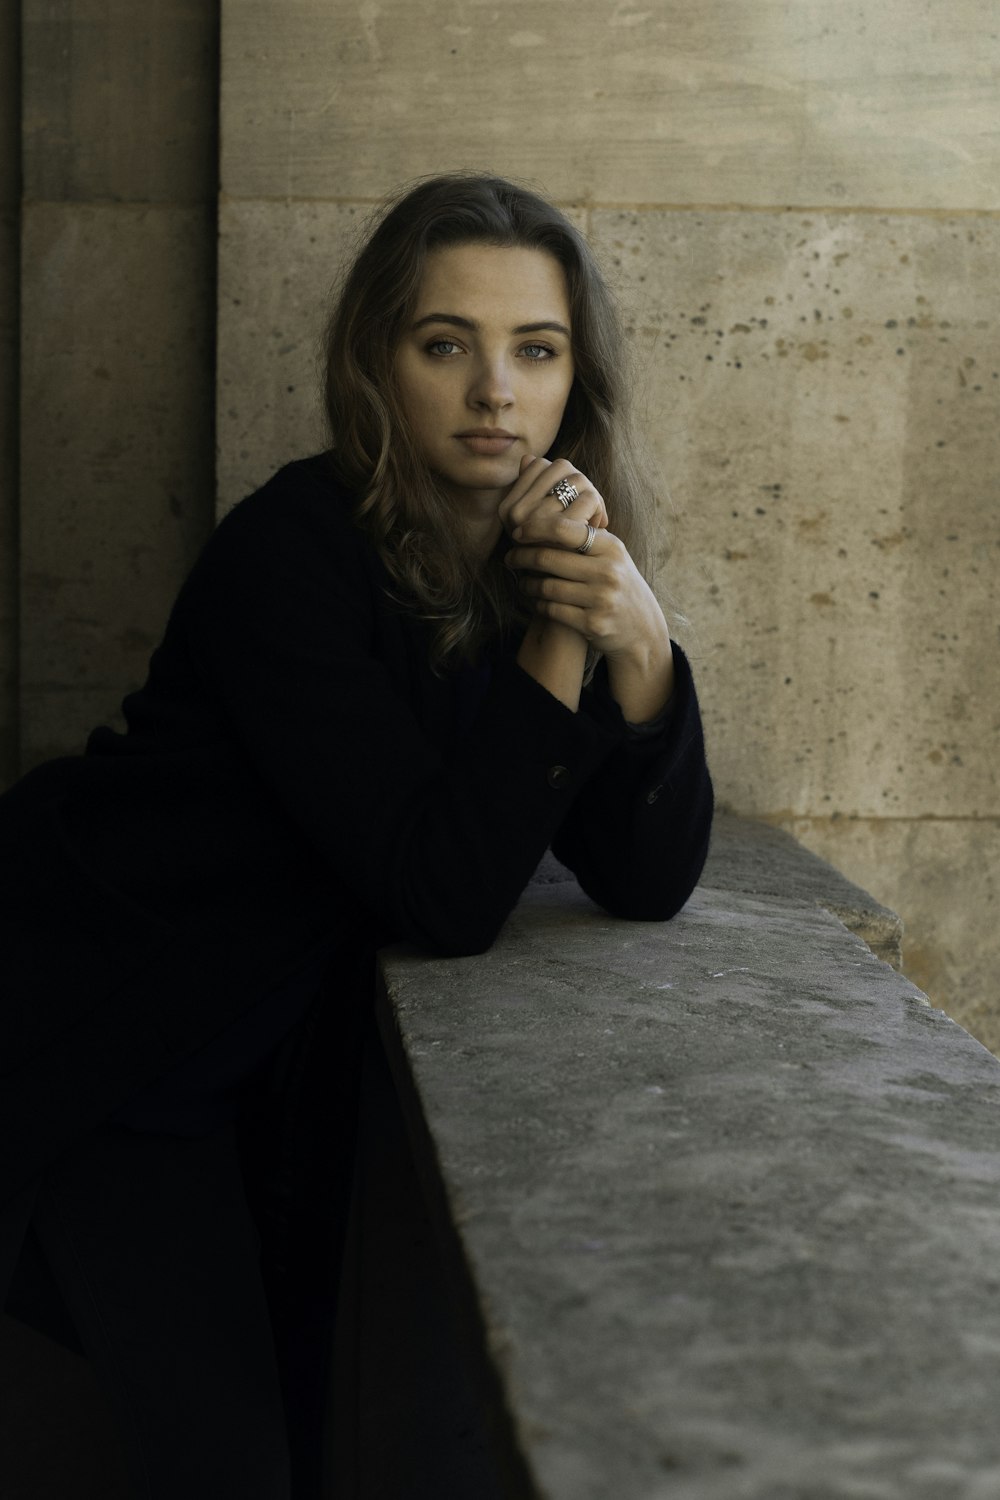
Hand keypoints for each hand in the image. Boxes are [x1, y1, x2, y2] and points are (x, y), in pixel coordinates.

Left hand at [504, 465, 675, 722]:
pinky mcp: (593, 624)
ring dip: (527, 584)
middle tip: (509, 558)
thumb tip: (539, 511)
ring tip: (521, 581)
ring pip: (546, 587)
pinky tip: (535, 600)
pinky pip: (552, 610)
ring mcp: (601, 599)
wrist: (640, 628)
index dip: (534, 529)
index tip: (517, 532)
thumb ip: (583, 536)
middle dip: (521, 557)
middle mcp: (608, 571)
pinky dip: (538, 604)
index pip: (563, 529)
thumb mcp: (610, 556)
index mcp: (610, 547)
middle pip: (548, 558)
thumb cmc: (617, 584)